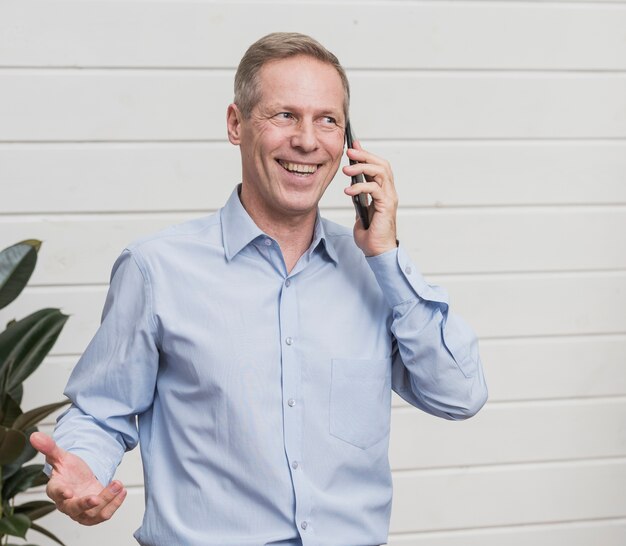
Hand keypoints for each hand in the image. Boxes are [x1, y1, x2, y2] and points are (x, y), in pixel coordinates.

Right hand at [30, 431, 126, 525]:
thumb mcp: (61, 456)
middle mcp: (67, 503)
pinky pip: (104, 515)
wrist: (81, 478)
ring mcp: (81, 511)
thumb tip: (35, 435)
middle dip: (85, 505)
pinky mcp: (95, 512)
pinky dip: (114, 505)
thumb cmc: (69, 469)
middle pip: (74, 509)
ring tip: (117, 484)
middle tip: (96, 498)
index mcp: (56, 488)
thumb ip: (49, 447)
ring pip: (92, 514)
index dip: (60, 493)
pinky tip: (122, 491)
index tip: (68, 492)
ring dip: (106, 501)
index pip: (55, 493)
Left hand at [343, 140, 398, 255]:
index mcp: (384, 191)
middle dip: (365, 155)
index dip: (367, 154)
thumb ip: (359, 197)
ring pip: (380, 172)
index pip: (378, 166)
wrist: (377, 251)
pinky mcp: (386, 206)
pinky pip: (375, 189)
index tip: (354, 146)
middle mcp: (389, 192)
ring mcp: (389, 198)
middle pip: (381, 164)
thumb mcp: (360, 210)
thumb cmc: (370, 234)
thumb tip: (351, 185)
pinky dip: (360, 186)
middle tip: (349, 152)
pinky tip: (348, 191)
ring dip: (362, 167)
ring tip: (346, 169)